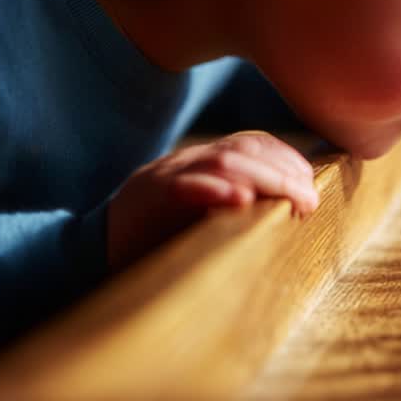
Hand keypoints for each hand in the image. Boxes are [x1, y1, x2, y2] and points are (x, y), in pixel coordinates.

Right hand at [106, 132, 317, 269]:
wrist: (89, 256)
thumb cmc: (157, 244)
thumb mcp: (206, 222)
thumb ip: (242, 212)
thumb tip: (294, 214)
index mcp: (202, 164)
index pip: (253, 144)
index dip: (287, 159)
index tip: (311, 184)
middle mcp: (185, 162)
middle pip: (244, 150)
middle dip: (283, 173)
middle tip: (309, 200)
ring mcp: (163, 176)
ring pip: (220, 161)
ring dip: (263, 178)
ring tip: (291, 198)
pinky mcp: (145, 198)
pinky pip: (179, 185)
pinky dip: (211, 189)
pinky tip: (237, 199)